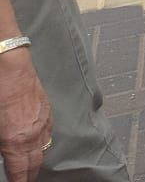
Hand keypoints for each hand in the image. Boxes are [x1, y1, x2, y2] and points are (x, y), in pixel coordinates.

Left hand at [0, 50, 49, 181]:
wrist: (11, 67)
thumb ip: (2, 142)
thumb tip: (4, 152)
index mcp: (15, 141)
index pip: (19, 171)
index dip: (18, 181)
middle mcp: (33, 135)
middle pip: (34, 164)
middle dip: (29, 176)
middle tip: (24, 181)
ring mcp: (43, 122)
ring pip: (43, 149)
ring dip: (35, 161)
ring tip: (30, 169)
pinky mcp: (47, 111)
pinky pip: (48, 134)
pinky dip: (42, 143)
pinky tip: (37, 144)